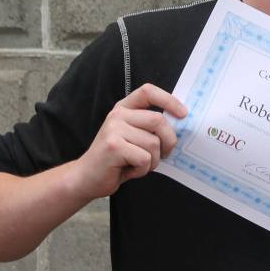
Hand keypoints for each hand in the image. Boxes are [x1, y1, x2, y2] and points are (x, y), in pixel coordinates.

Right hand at [71, 84, 186, 199]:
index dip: (169, 100)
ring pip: (153, 142)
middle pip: (158, 120)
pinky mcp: (113, 147)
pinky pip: (144, 158)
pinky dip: (143, 169)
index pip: (148, 92)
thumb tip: (181, 122)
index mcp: (124, 108)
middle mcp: (118, 115)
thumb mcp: (134, 136)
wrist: (86, 178)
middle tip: (165, 154)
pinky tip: (129, 170)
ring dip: (153, 160)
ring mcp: (113, 130)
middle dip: (169, 141)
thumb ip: (150, 126)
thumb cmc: (117, 159)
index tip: (183, 114)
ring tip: (139, 164)